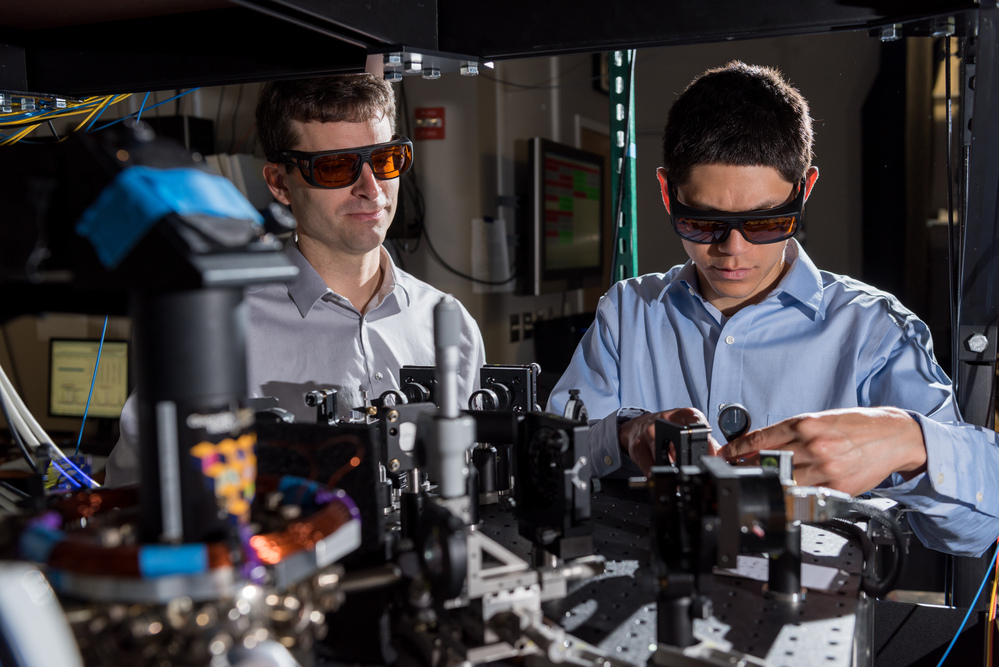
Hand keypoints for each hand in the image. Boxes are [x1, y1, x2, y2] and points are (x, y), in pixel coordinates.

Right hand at [618, 408, 718, 476]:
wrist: (637, 428)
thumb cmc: (666, 428)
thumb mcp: (688, 429)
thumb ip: (707, 443)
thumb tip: (723, 460)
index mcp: (682, 414)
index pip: (699, 425)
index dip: (707, 445)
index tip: (711, 458)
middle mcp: (664, 420)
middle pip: (681, 443)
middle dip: (690, 462)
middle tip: (694, 471)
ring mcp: (649, 433)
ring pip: (665, 458)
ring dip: (673, 471)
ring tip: (679, 475)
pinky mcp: (637, 448)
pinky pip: (651, 468)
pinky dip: (660, 475)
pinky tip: (665, 475)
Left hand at [719, 407, 926, 495]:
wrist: (893, 435)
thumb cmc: (854, 426)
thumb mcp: (819, 419)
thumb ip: (789, 433)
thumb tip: (758, 445)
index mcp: (805, 424)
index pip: (758, 439)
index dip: (735, 450)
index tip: (724, 456)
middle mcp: (813, 445)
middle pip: (766, 462)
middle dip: (747, 469)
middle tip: (736, 473)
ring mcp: (825, 468)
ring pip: (783, 482)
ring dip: (767, 485)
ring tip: (759, 486)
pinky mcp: (837, 487)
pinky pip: (807, 496)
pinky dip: (792, 497)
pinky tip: (785, 495)